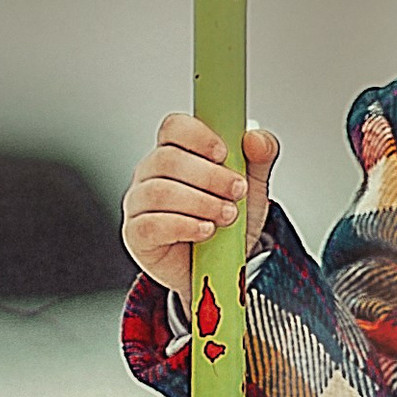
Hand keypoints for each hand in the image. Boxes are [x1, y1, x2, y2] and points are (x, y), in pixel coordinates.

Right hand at [121, 114, 278, 293]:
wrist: (222, 268)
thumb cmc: (227, 221)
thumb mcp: (253, 187)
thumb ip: (260, 157)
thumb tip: (256, 138)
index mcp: (176, 152)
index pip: (174, 128)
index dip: (197, 136)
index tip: (223, 153)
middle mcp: (152, 174)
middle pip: (167, 159)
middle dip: (209, 176)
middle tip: (237, 191)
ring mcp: (139, 203)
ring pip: (159, 192)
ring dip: (201, 203)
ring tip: (227, 215)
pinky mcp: (136, 235)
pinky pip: (151, 225)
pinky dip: (184, 226)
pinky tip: (206, 230)